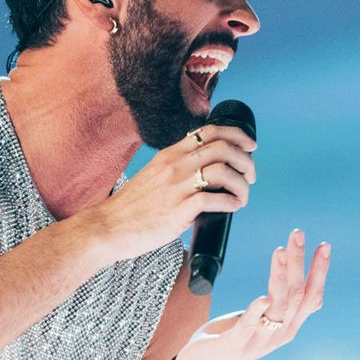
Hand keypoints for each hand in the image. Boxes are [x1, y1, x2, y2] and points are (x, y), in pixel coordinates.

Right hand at [83, 125, 256, 261]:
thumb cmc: (133, 206)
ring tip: (243, 195)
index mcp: (170, 154)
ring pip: (223, 171)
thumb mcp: (154, 174)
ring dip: (242, 183)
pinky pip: (214, 199)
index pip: (210, 132)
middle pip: (223, 149)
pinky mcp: (178, 211)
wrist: (109, 227)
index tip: (250, 147)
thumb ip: (177, 167)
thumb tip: (207, 170)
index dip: (237, 136)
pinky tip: (232, 207)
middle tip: (250, 176)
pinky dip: (231, 202)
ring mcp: (176, 187)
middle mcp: (175, 166)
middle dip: (246, 161)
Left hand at [174, 228, 330, 359]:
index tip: (324, 245)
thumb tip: (292, 275)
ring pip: (279, 305)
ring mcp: (260, 340)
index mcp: (289, 326)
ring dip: (281, 276)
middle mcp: (280, 333)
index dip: (320, 271)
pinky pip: (251, 325)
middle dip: (299, 262)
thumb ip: (279, 304)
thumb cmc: (233, 336)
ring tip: (280, 250)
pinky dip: (258, 311)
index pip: (312, 296)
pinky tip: (263, 298)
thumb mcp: (263, 320)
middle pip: (298, 295)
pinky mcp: (237, 343)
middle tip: (297, 234)